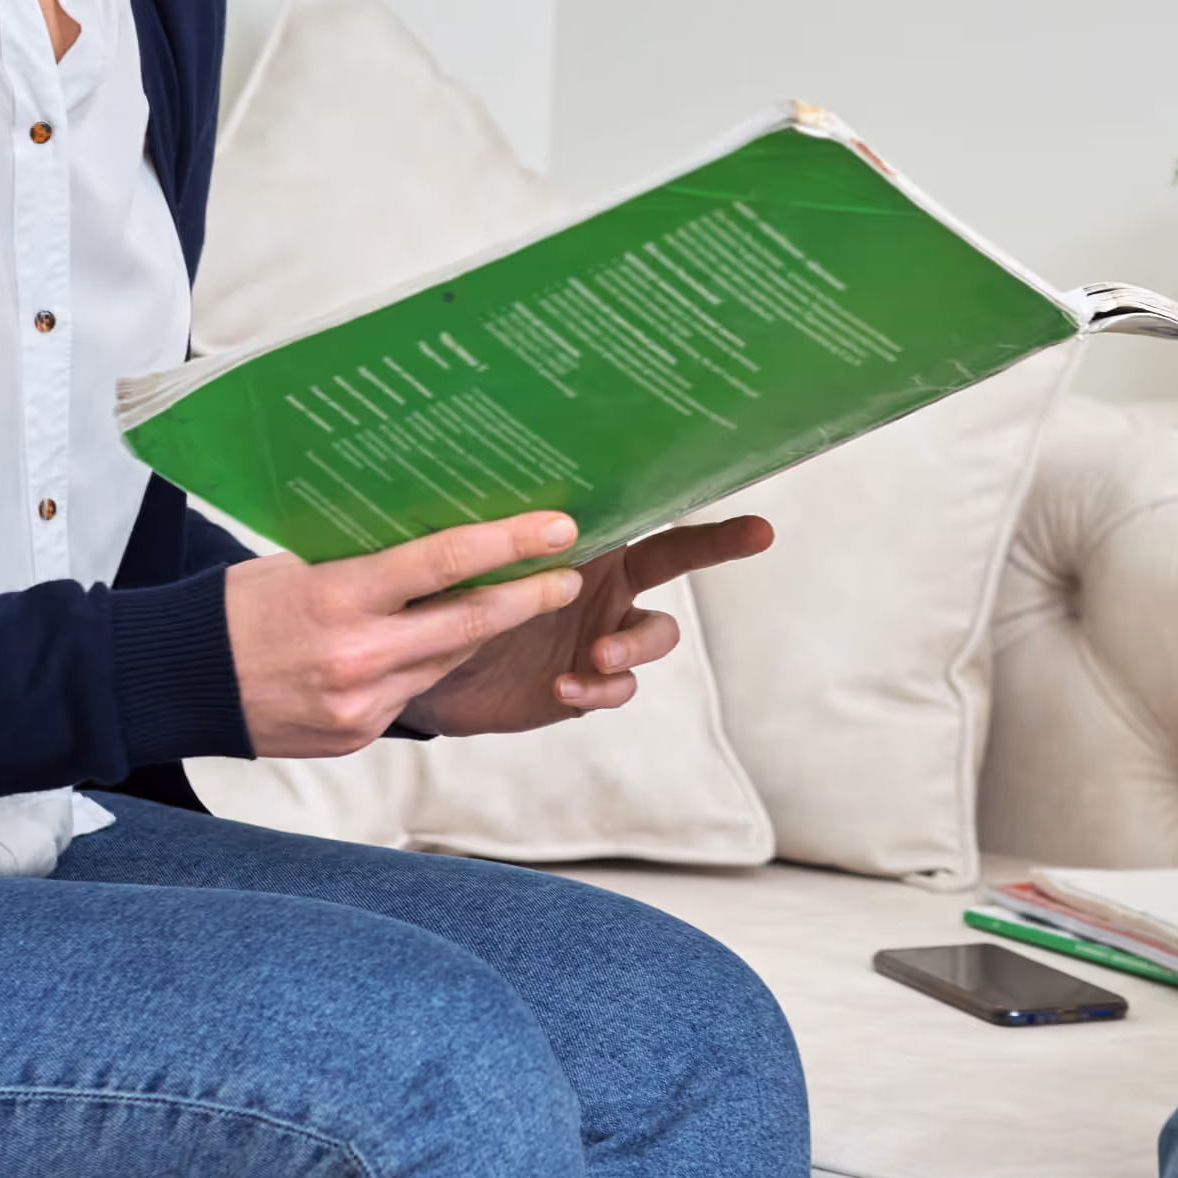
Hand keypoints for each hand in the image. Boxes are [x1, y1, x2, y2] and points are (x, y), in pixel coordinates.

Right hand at [222, 512, 772, 757]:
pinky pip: (410, 696)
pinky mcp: (357, 736)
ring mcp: (360, 705)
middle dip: (528, 597)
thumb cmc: (232, 609)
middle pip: (466, 623)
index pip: (441, 564)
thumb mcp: (296, 567)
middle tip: (571, 575)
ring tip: (517, 600)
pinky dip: (421, 668)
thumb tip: (431, 548)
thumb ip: (364, 567)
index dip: (507, 544)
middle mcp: (357, 657)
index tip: (556, 528)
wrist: (175, 685)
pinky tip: (421, 649)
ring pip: (445, 662)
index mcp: (338, 599)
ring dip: (479, 632)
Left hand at [404, 514, 773, 736]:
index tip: (751, 510)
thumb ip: (494, 534)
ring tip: (599, 655)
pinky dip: (598, 687)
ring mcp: (603, 633)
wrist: (422, 665)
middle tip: (755, 533)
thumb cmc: (446, 593)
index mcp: (584, 541)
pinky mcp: (587, 682)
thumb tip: (507, 490)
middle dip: (720, 544)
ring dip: (634, 645)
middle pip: (678, 558)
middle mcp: (606, 582)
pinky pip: (615, 688)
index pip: (642, 512)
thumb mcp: (465, 558)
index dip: (693, 505)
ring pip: (652, 635)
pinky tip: (563, 685)